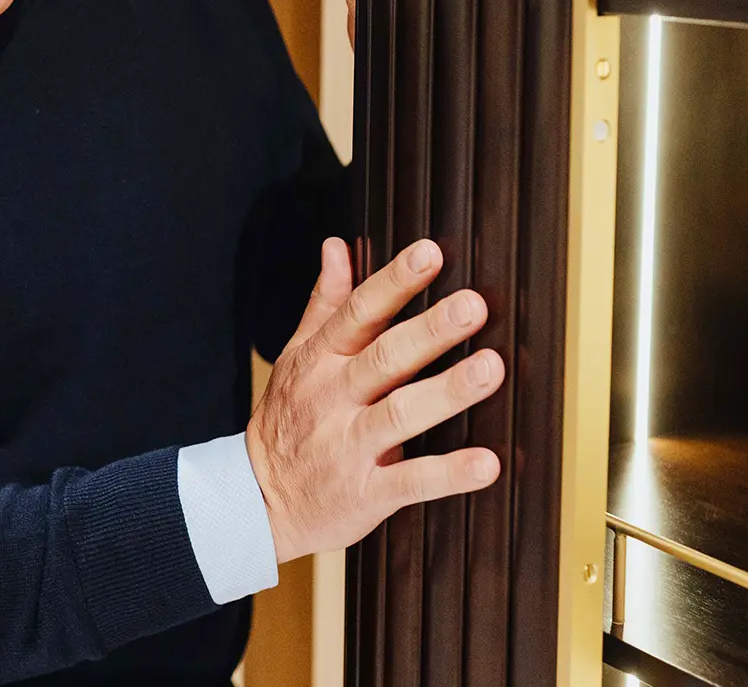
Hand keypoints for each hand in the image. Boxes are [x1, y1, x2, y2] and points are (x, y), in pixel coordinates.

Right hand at [245, 238, 503, 564]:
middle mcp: (334, 398)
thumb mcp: (296, 357)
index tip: (430, 254)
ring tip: (491, 369)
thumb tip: (336, 245)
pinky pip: (411, 481)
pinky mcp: (365, 494)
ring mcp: (349, 446)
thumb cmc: (287, 420)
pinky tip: (487, 463)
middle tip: (473, 305)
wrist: (256, 502)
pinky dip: (449, 473)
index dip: (393, 282)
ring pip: (400, 414)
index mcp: (320, 360)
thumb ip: (325, 303)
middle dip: (430, 330)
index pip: (358, 313)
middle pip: (385, 358)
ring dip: (447, 391)